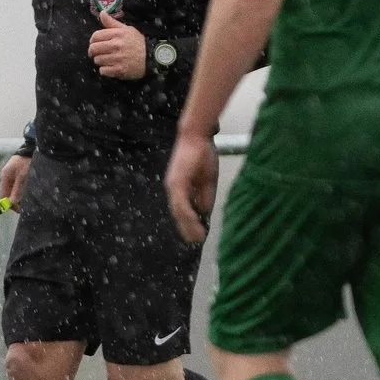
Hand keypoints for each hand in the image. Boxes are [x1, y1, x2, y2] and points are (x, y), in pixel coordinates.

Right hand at [0, 154, 29, 204]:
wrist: (32, 149)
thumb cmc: (27, 161)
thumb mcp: (23, 176)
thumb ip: (17, 190)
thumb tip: (12, 202)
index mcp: (5, 176)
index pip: (2, 195)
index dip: (8, 204)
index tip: (18, 209)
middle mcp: (6, 177)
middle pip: (7, 194)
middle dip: (14, 201)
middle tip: (24, 207)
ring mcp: (12, 176)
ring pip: (13, 191)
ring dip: (19, 197)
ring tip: (28, 201)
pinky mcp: (18, 175)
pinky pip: (17, 187)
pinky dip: (22, 192)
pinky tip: (28, 193)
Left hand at [89, 11, 146, 80]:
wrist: (152, 57)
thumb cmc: (138, 42)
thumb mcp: (127, 29)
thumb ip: (112, 22)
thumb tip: (102, 13)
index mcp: (118, 34)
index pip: (96, 36)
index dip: (92, 40)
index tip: (94, 43)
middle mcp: (117, 45)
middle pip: (93, 49)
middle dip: (93, 51)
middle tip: (98, 53)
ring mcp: (118, 58)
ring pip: (97, 60)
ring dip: (100, 61)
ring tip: (107, 59)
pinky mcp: (119, 70)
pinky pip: (103, 71)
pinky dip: (105, 70)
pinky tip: (111, 67)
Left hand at [165, 130, 218, 244]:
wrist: (196, 136)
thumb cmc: (202, 154)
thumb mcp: (207, 180)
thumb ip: (205, 196)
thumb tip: (204, 212)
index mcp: (180, 188)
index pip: (182, 210)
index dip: (188, 224)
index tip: (196, 236)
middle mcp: (173, 188)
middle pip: (178, 214)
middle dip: (187, 229)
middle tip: (196, 242)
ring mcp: (173, 185)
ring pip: (178, 211)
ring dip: (188, 226)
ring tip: (197, 238)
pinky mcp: (176, 181)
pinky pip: (180, 202)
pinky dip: (187, 214)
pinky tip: (193, 223)